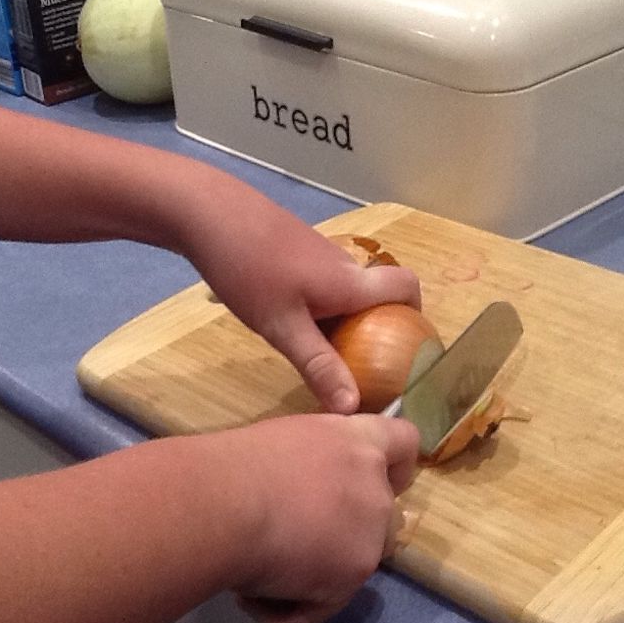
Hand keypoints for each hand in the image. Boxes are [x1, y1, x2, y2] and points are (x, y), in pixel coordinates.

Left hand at [180, 197, 420, 413]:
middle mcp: (343, 265)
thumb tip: (353, 409)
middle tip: (356, 364)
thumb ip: (319, 366)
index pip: (407, 286)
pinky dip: (318, 304)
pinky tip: (286, 320)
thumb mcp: (282, 327)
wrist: (207, 212)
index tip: (403, 346)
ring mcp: (317, 253)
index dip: (416, 313)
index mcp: (351, 283)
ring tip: (318, 350)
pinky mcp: (294, 248)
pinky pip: (321, 282)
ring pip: (345, 289)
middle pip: (376, 293)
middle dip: (374, 328)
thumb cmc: (249, 269)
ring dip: (343, 318)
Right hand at [218, 414, 418, 622]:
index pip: (404, 442)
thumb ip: (321, 460)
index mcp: (357, 440)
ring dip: (323, 569)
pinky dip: (293, 605)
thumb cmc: (239, 464)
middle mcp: (375, 483)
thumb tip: (314, 489)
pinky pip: (327, 601)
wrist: (225, 503)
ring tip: (268, 570)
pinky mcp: (356, 572)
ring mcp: (372, 530)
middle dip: (351, 530)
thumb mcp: (290, 442)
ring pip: (358, 560)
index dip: (394, 465)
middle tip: (300, 536)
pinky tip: (255, 593)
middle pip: (385, 513)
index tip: (376, 480)